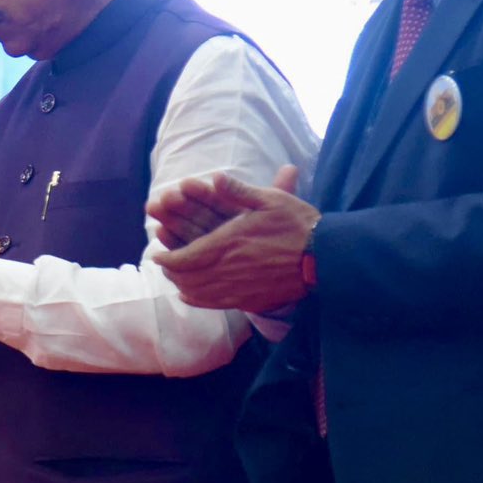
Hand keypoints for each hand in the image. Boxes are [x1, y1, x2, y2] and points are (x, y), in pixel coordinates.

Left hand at [152, 166, 319, 311]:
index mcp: (228, 243)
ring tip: (175, 278)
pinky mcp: (251, 301)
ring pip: (198, 293)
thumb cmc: (298, 225)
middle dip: (171, 272)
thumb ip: (237, 191)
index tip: (156, 254)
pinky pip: (216, 305)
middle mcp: (229, 269)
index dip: (166, 259)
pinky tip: (191, 295)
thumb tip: (213, 178)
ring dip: (182, 286)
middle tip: (164, 265)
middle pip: (187, 278)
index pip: (185, 257)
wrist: (326, 257)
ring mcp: (239, 288)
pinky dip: (198, 300)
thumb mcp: (269, 200)